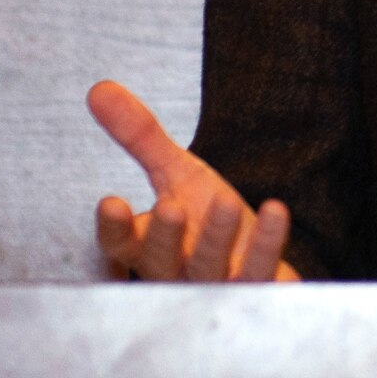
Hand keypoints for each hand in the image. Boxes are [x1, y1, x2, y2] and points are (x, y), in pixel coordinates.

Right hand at [87, 80, 299, 280]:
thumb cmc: (208, 220)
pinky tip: (276, 212)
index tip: (111, 203)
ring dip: (216, 237)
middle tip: (170, 207)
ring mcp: (216, 285)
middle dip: (164, 236)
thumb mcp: (176, 174)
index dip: (114, 228)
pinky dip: (268, 242)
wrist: (257, 259)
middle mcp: (177, 271)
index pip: (120, 244)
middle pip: (161, 260)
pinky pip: (261, 269)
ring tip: (226, 203)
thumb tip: (100, 89)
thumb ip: (139, 138)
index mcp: (149, 246)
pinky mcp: (257, 289)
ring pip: (210, 266)